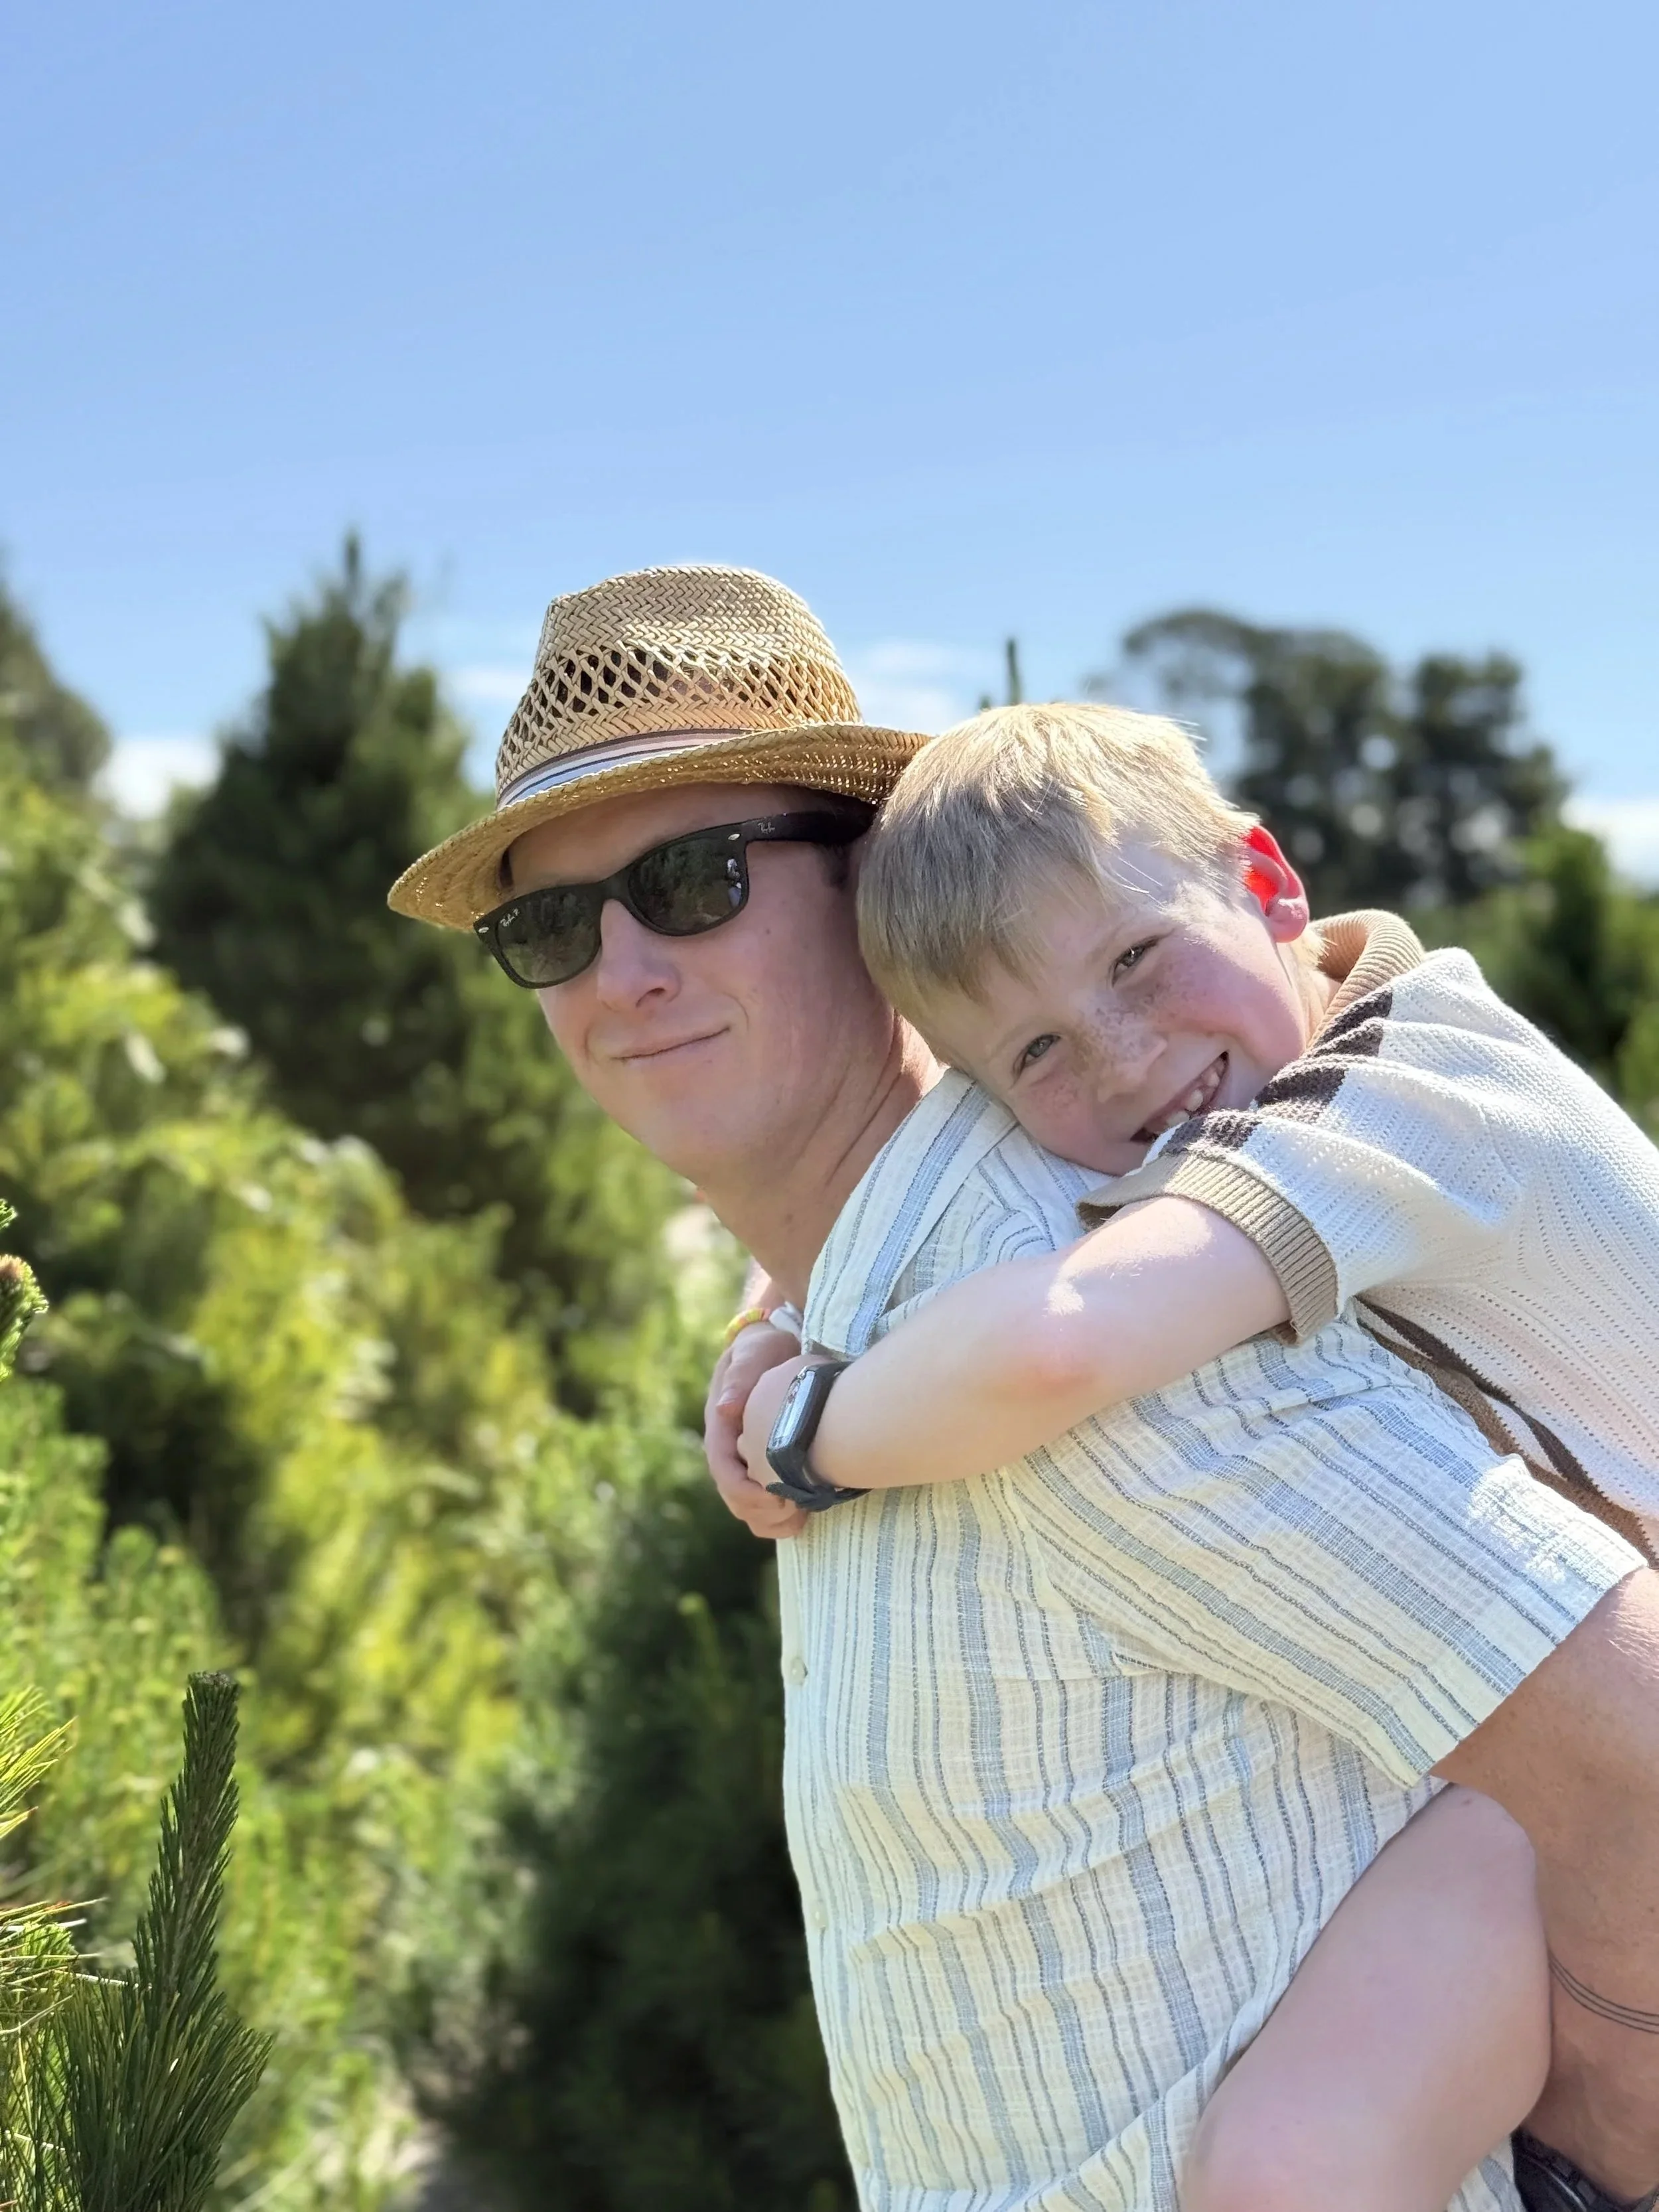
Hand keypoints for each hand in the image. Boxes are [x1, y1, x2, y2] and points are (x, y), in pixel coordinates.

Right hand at [703, 1322, 806, 1539]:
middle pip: (735, 1498)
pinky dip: (780, 1518)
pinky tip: (805, 1517)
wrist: (775, 1348)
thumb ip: (741, 1377)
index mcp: (721, 1429)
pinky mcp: (763, 1467)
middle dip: (763, 1512)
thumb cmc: (764, 1349)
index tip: (776, 1499)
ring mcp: (745, 1462)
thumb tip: (725, 1408)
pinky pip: (765, 1504)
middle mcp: (729, 1450)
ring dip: (772, 1521)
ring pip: (748, 1507)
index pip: (723, 1471)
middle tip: (797, 1512)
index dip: (744, 1492)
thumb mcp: (754, 1354)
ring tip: (802, 1520)